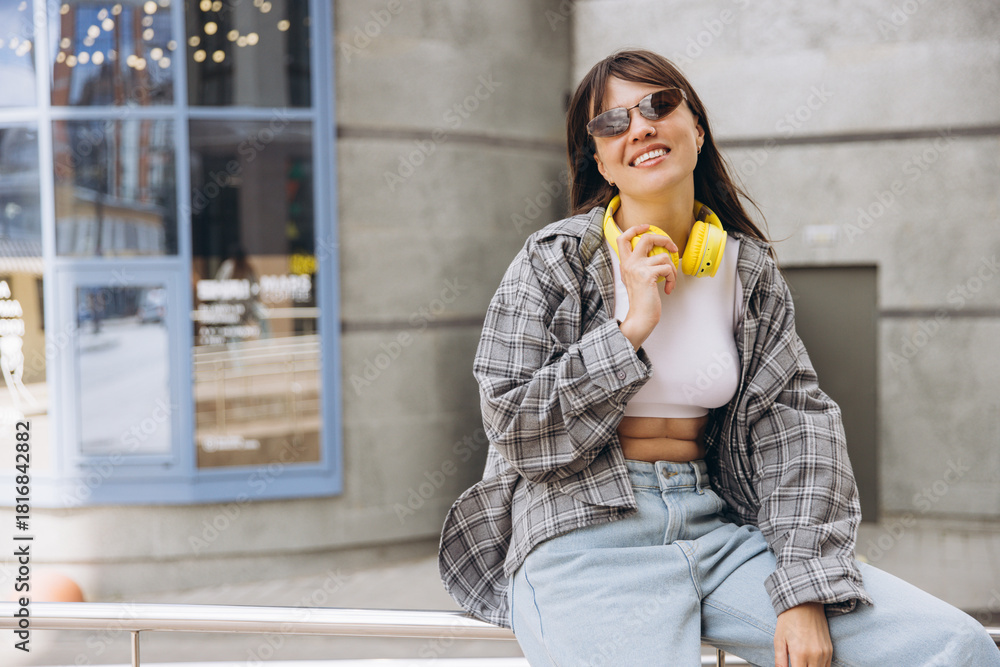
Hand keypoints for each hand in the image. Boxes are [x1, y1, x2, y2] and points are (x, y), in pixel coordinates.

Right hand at [616, 224, 677, 349]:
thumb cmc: (641, 301)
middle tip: (672, 248)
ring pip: (663, 256)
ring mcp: (637, 268)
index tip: (646, 227)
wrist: (640, 317)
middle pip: (646, 238)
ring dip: (672, 269)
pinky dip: (672, 279)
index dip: (635, 229)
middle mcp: (629, 263)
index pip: (623, 238)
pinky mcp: (647, 275)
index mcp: (625, 263)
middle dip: (663, 239)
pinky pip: (667, 268)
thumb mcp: (635, 279)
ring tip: (669, 281)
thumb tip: (658, 254)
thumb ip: (640, 265)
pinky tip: (668, 288)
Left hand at [773, 602, 831, 666]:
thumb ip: (780, 661)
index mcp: (799, 653)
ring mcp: (824, 653)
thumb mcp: (779, 640)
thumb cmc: (788, 621)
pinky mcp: (830, 650)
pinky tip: (810, 664)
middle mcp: (814, 655)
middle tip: (796, 663)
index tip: (791, 665)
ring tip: (802, 662)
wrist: (805, 604)